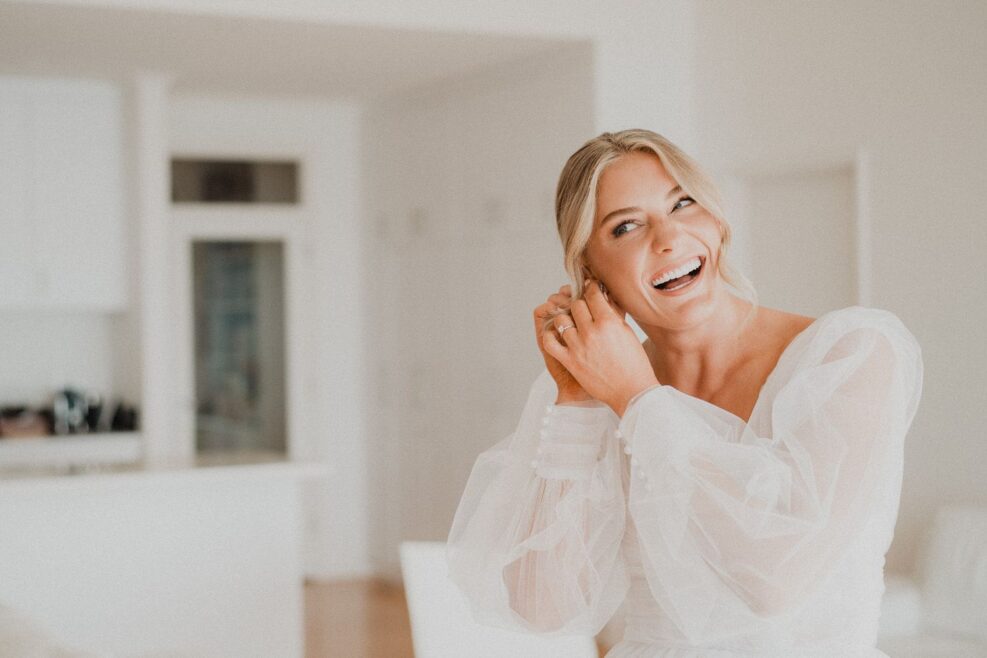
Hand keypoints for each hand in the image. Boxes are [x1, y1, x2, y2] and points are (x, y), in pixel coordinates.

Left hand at [541, 278, 659, 415]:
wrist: (631, 391)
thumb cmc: (634, 363)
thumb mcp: (627, 333)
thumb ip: (612, 315)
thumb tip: (602, 300)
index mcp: (609, 322)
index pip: (592, 294)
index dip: (590, 288)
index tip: (589, 288)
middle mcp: (591, 331)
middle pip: (575, 305)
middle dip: (579, 304)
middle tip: (582, 308)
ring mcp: (578, 346)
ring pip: (561, 320)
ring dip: (566, 319)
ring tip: (571, 323)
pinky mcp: (570, 361)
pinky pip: (550, 341)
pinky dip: (550, 335)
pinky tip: (556, 335)